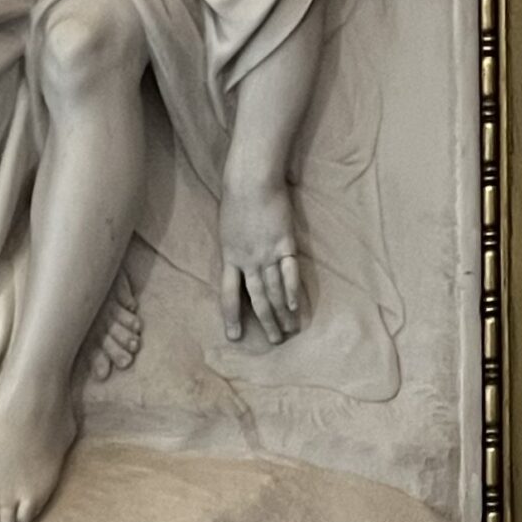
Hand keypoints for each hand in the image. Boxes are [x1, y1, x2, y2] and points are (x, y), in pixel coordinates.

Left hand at [217, 172, 302, 346]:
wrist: (251, 180)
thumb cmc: (235, 198)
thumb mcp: (227, 227)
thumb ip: (234, 248)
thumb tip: (238, 261)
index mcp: (229, 256)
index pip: (229, 294)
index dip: (232, 316)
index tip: (234, 336)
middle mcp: (248, 260)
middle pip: (256, 298)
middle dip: (265, 322)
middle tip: (273, 341)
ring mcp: (267, 253)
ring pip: (274, 290)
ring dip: (281, 313)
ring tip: (289, 331)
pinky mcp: (285, 244)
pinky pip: (289, 273)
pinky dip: (292, 291)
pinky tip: (294, 307)